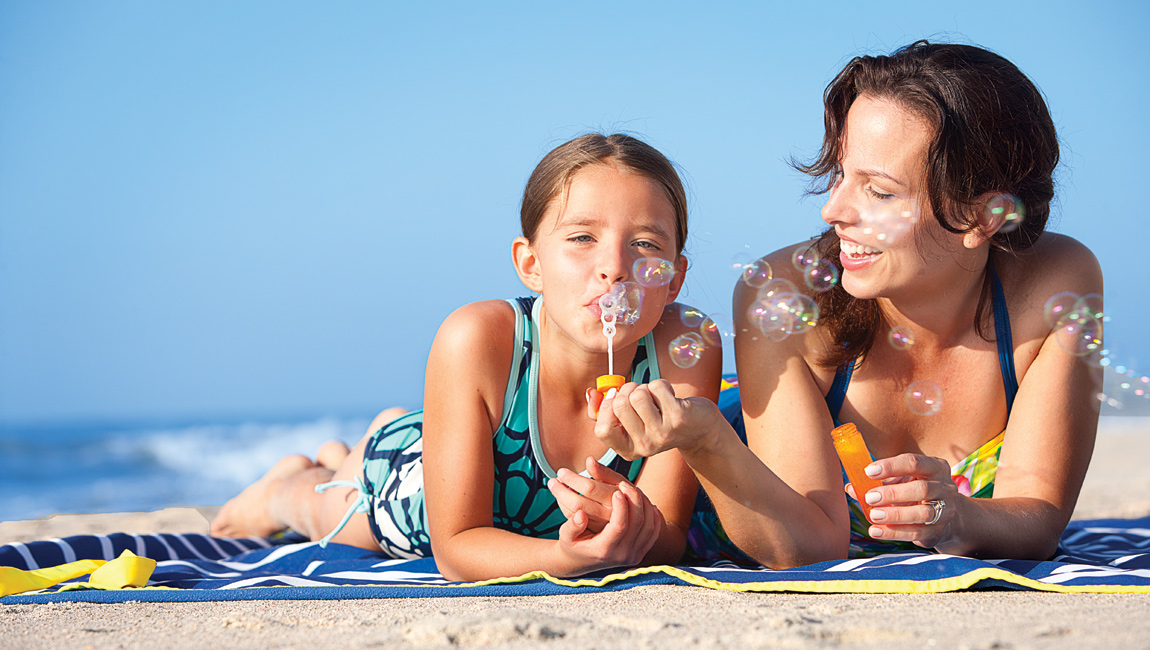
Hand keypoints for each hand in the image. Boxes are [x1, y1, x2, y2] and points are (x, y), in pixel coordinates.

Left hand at [547, 457, 629, 533]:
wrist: (626, 523)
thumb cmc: (621, 495)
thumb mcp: (618, 483)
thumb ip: (605, 473)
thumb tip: (589, 460)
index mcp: (616, 497)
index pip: (590, 488)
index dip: (573, 479)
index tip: (561, 472)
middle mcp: (609, 515)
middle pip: (578, 503)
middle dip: (561, 491)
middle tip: (552, 480)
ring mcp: (600, 526)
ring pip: (574, 513)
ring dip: (561, 498)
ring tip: (554, 485)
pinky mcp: (594, 533)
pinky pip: (574, 520)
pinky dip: (565, 508)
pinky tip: (561, 499)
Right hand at [555, 479, 663, 574]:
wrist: (582, 562)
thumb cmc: (572, 544)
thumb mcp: (565, 536)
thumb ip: (572, 526)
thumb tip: (580, 514)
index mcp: (604, 551)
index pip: (619, 526)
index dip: (621, 507)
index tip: (617, 490)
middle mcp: (622, 556)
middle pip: (637, 525)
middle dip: (634, 501)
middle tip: (627, 484)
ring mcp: (633, 556)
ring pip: (648, 527)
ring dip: (644, 506)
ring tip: (635, 490)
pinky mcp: (640, 553)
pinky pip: (653, 534)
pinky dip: (653, 517)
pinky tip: (647, 503)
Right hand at [590, 379, 720, 459]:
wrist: (699, 428)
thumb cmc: (660, 419)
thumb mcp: (632, 421)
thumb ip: (606, 410)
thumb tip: (591, 392)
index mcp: (628, 450)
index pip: (602, 430)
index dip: (605, 408)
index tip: (616, 397)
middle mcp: (644, 446)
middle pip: (619, 405)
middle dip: (628, 390)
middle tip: (641, 394)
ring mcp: (662, 433)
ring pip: (638, 394)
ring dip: (646, 387)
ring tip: (656, 397)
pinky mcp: (678, 417)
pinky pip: (657, 387)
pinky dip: (662, 384)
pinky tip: (670, 396)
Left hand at [845, 453, 960, 549]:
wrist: (946, 518)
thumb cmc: (916, 492)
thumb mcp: (902, 482)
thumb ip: (878, 482)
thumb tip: (850, 487)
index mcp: (935, 467)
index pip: (914, 462)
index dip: (891, 466)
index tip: (868, 471)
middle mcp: (945, 488)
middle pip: (922, 489)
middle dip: (893, 493)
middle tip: (870, 497)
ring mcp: (946, 511)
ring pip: (923, 513)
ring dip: (895, 514)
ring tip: (873, 515)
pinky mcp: (938, 531)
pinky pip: (917, 533)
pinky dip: (894, 533)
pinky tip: (876, 531)